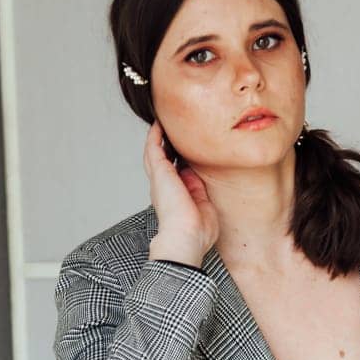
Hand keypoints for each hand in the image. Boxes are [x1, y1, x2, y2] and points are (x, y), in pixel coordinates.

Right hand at [144, 118, 218, 263]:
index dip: (182, 161)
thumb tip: (198, 180)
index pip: (178, 174)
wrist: (186, 238)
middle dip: (166, 146)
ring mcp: (160, 179)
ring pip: (154, 152)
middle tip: (171, 130)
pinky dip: (155, 134)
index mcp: (176, 198)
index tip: (189, 150)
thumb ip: (201, 194)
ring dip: (158, 137)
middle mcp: (165, 188)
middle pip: (162, 161)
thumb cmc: (198, 233)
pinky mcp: (159, 172)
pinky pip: (154, 147)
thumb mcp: (205, 209)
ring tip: (163, 121)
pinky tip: (159, 123)